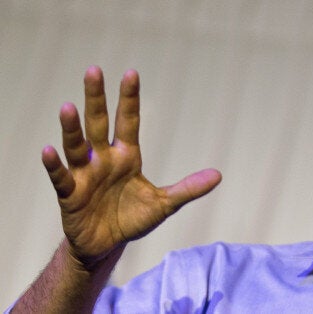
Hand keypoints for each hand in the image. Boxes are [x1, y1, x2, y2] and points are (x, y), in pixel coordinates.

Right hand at [41, 66, 221, 267]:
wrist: (107, 245)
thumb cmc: (132, 219)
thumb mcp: (164, 204)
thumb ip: (188, 188)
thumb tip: (218, 175)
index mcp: (126, 157)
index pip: (128, 122)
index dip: (129, 99)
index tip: (131, 73)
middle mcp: (103, 160)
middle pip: (98, 124)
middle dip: (96, 99)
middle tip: (94, 71)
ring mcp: (84, 175)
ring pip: (76, 146)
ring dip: (72, 128)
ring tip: (68, 107)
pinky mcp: (70, 195)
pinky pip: (61, 177)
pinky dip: (54, 165)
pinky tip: (48, 150)